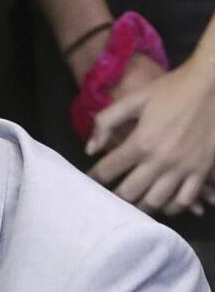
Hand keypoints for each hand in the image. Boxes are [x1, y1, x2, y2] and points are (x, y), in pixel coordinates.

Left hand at [87, 56, 214, 216]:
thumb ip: (105, 122)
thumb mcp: (132, 99)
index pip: (108, 170)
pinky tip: (162, 202)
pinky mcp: (202, 170)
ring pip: (156, 202)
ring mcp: (184, 168)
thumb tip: (90, 149)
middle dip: (114, 196)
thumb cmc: (169, 90)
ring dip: (140, 206)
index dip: (94, 177)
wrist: (212, 85)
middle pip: (129, 192)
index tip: (89, 180)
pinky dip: (171, 206)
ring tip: (132, 203)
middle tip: (108, 196)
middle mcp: (161, 160)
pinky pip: (185, 200)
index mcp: (141, 142)